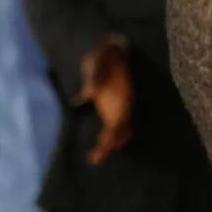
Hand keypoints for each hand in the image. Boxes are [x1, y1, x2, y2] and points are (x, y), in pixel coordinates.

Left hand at [78, 35, 132, 165]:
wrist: (109, 52)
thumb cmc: (104, 56)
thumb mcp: (97, 60)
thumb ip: (93, 76)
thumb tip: (87, 94)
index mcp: (124, 95)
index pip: (122, 117)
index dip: (115, 130)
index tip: (104, 140)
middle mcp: (125, 105)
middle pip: (122, 130)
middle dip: (111, 145)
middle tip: (95, 158)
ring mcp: (120, 109)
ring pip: (120, 134)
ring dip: (109, 147)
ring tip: (94, 159)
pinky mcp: (111, 111)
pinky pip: (113, 131)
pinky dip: (106, 143)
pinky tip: (95, 154)